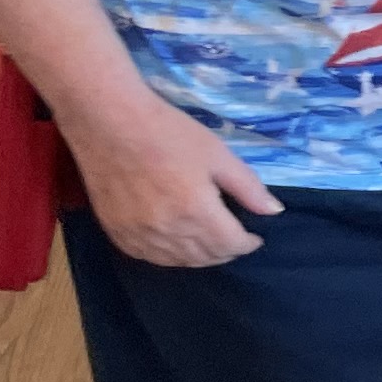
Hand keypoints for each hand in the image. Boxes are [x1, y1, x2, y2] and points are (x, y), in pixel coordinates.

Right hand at [59, 90, 280, 267]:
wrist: (107, 121)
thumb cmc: (168, 132)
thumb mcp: (217, 154)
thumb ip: (248, 187)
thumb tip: (274, 211)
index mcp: (196, 211)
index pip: (230, 244)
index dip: (247, 244)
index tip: (254, 237)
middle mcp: (167, 229)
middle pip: (205, 256)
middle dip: (226, 252)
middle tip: (234, 241)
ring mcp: (138, 233)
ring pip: (177, 261)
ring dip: (199, 258)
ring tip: (210, 245)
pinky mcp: (116, 230)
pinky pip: (147, 256)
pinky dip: (167, 256)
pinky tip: (176, 246)